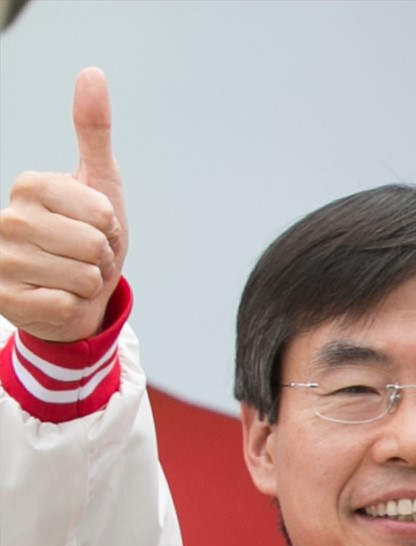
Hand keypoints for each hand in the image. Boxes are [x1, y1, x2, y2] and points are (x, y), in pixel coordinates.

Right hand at [0, 68, 127, 341]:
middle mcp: (9, 219)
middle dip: (102, 258)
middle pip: (93, 246)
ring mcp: (3, 262)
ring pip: (83, 278)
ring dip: (89, 284)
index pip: (102, 213)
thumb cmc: (87, 238)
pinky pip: (68, 305)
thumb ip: (93, 132)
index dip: (111, 228)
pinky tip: (59, 299)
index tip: (94, 228)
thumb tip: (91, 73)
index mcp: (30, 186)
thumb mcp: (98, 184)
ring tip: (74, 278)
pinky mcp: (8, 301)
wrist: (73, 296)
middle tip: (85, 258)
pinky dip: (74, 307)